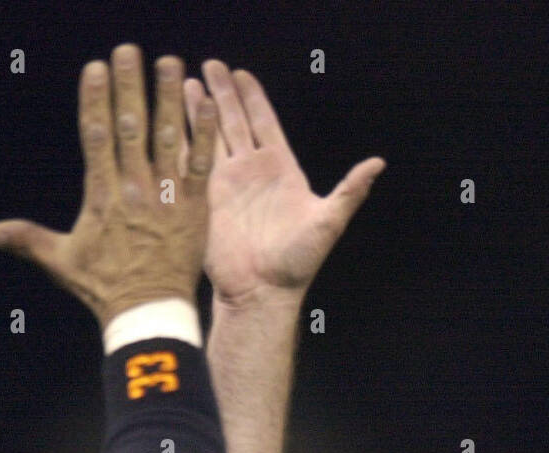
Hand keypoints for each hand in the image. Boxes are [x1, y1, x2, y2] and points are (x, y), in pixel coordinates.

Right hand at [0, 44, 217, 327]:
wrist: (148, 312)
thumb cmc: (104, 289)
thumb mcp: (61, 262)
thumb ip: (27, 240)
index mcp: (101, 194)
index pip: (96, 135)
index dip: (96, 99)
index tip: (95, 68)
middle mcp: (134, 188)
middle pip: (131, 125)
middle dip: (130, 85)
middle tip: (129, 50)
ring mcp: (166, 196)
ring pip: (167, 137)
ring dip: (168, 97)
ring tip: (169, 61)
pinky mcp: (194, 208)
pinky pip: (199, 164)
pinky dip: (202, 133)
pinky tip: (206, 103)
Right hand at [184, 62, 383, 307]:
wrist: (263, 292)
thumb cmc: (298, 263)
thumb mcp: (328, 222)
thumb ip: (350, 190)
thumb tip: (378, 163)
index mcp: (281, 169)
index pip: (265, 122)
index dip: (253, 97)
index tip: (241, 73)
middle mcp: (252, 172)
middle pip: (235, 121)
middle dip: (222, 93)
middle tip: (210, 64)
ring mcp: (227, 185)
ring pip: (210, 137)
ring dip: (198, 110)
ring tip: (185, 81)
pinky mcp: (206, 201)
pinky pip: (194, 164)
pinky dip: (183, 141)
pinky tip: (170, 120)